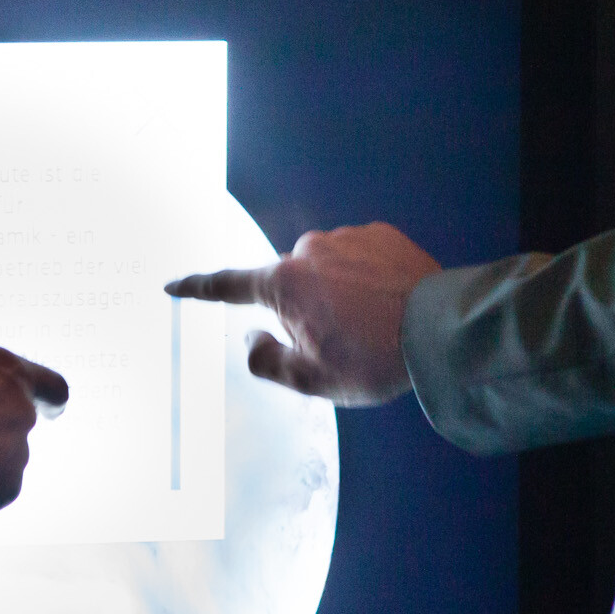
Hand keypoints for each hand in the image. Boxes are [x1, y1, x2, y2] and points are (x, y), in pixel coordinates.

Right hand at [168, 221, 440, 403]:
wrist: (442, 330)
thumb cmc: (375, 360)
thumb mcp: (312, 380)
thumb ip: (267, 361)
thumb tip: (251, 339)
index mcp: (284, 284)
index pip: (227, 286)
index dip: (197, 289)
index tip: (173, 286)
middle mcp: (309, 250)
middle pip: (289, 283)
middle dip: (302, 308)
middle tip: (337, 342)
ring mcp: (347, 237)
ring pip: (326, 269)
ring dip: (337, 292)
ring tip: (372, 325)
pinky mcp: (380, 234)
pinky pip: (359, 257)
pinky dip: (365, 279)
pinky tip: (388, 304)